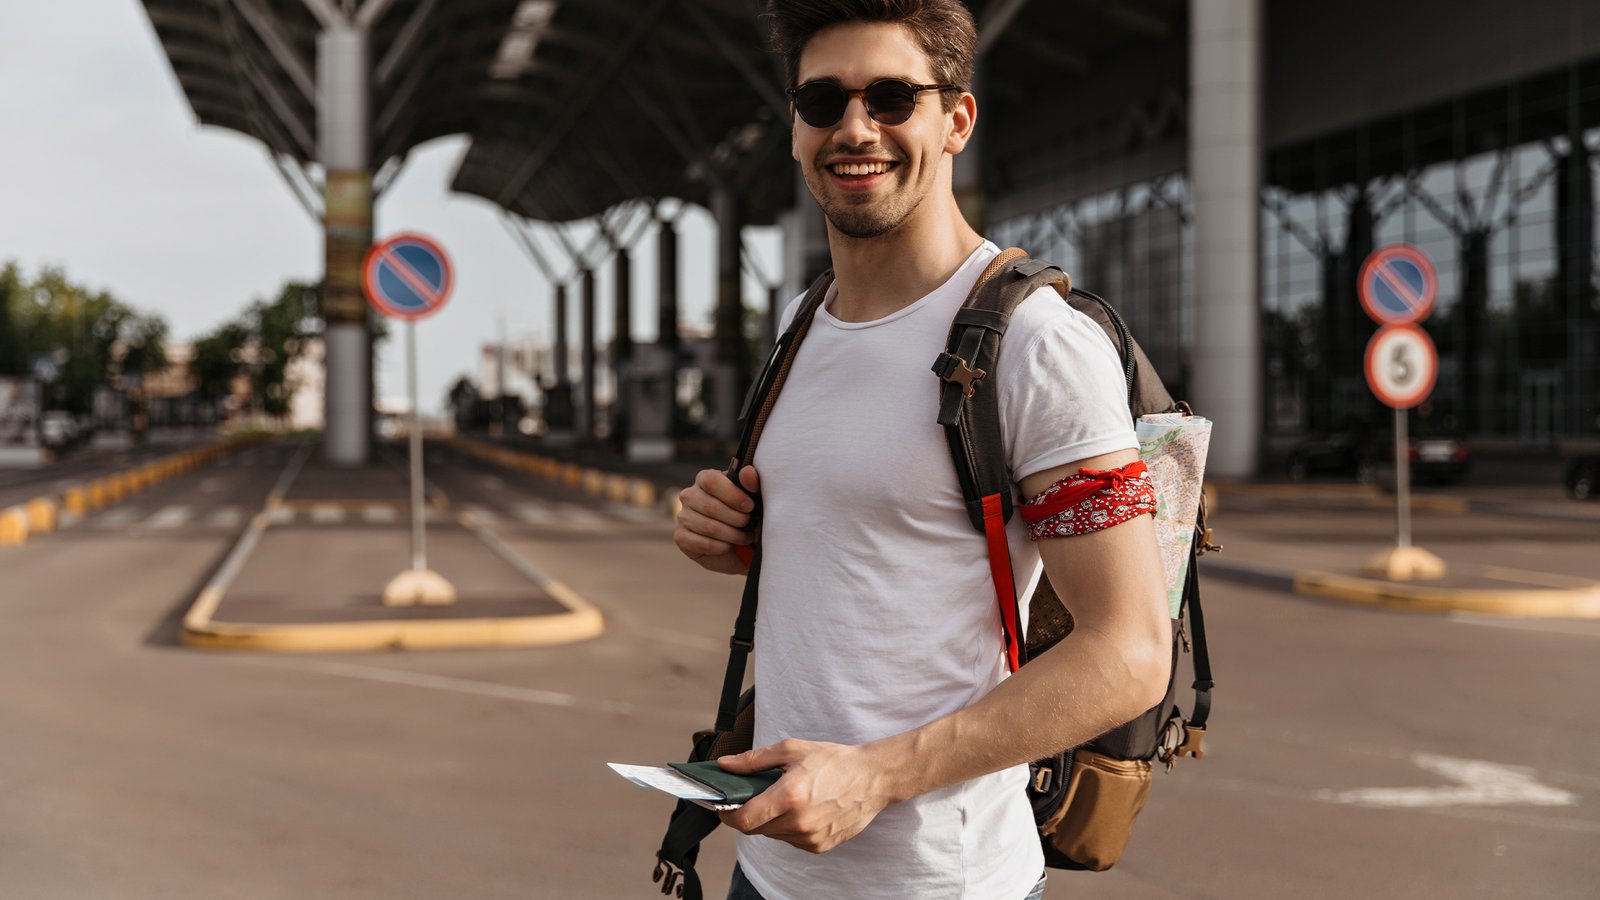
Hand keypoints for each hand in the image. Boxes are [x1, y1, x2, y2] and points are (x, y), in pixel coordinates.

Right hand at [674, 466, 759, 574]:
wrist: (739, 545)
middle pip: (711, 506)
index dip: (732, 495)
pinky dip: (722, 547)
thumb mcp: (754, 498)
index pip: (711, 481)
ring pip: (709, 527)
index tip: (750, 506)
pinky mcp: (681, 537)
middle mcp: (689, 495)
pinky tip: (729, 545)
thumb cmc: (745, 515)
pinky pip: (703, 543)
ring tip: (745, 537)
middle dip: (737, 519)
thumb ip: (753, 484)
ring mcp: (683, 516)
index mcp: (705, 478)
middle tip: (750, 525)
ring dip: (733, 535)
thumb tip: (749, 472)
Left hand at [715, 739, 892, 853]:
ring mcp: (810, 838)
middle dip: (750, 813)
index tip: (723, 806)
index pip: (743, 820)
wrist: (872, 778)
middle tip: (756, 796)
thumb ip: (754, 760)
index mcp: (789, 796)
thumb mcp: (792, 750)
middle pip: (755, 829)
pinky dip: (789, 828)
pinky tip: (802, 809)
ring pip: (773, 835)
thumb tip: (726, 766)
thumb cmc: (834, 760)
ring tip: (786, 799)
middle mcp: (799, 822)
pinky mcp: (820, 846)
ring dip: (770, 821)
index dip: (727, 815)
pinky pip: (791, 841)